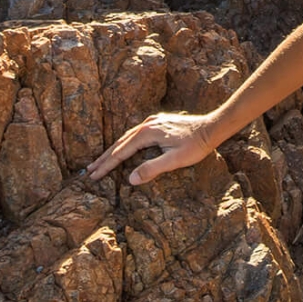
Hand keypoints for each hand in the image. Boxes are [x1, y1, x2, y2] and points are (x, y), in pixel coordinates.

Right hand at [89, 110, 222, 184]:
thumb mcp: (175, 160)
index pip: (120, 152)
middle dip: (104, 158)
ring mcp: (152, 122)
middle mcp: (146, 124)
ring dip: (113, 150)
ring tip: (101, 162)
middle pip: (119, 143)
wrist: (212, 128)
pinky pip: (135, 134)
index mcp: (147, 133)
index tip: (93, 176)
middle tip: (89, 171)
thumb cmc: (196, 146)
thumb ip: (152, 169)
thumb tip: (130, 179)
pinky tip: (124, 148)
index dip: (106, 165)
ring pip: (126, 138)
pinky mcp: (158, 123)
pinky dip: (124, 144)